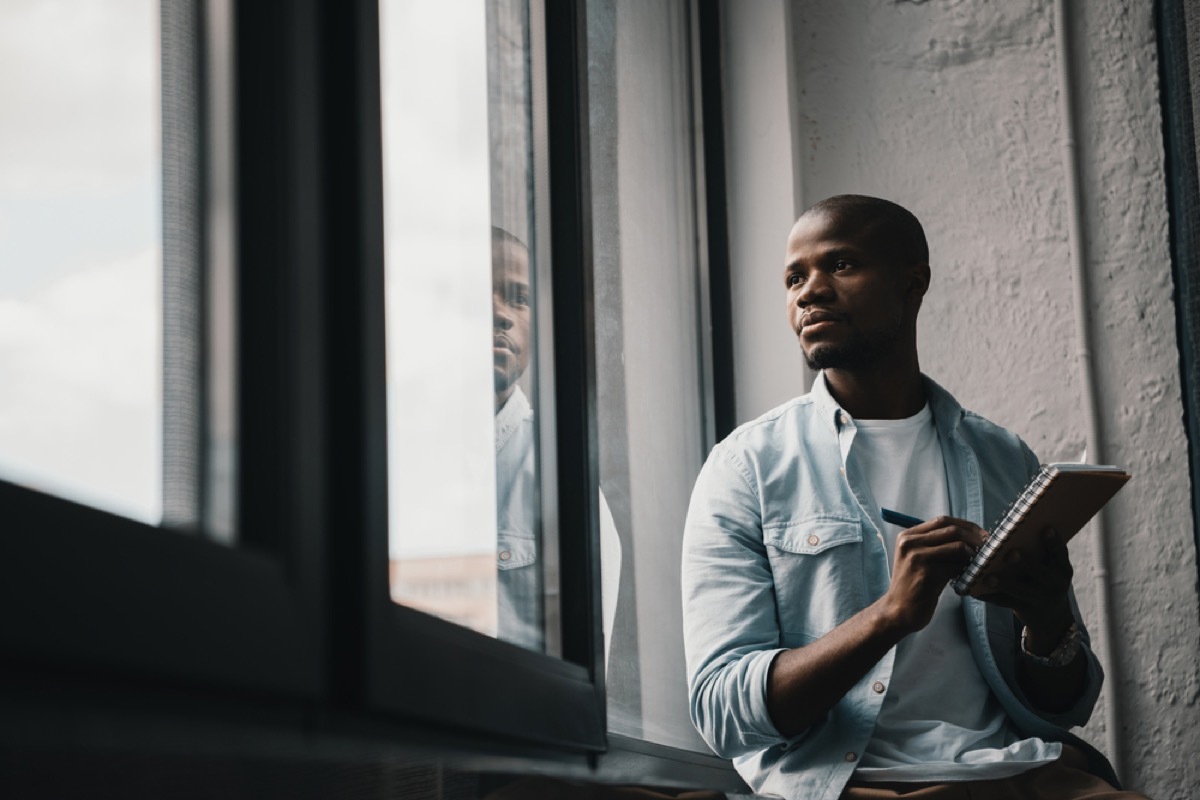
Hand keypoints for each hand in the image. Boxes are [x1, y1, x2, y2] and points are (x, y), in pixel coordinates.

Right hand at [882, 516, 986, 634]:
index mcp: (908, 536)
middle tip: (988, 549)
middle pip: (952, 530)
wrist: (897, 612)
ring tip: (978, 565)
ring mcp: (917, 557)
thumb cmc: (914, 586)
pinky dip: (967, 571)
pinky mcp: (926, 573)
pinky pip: (956, 566)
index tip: (983, 536)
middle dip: (975, 538)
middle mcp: (910, 543)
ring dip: (973, 556)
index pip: (943, 520)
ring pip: (958, 547)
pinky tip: (968, 578)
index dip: (967, 526)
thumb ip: (936, 545)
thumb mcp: (919, 559)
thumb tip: (970, 536)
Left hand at [974, 528, 1074, 652]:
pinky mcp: (1026, 610)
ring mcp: (1041, 599)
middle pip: (1040, 572)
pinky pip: (1006, 603)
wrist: (1052, 617)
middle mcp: (1055, 585)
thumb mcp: (1053, 569)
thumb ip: (1043, 553)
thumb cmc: (1046, 580)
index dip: (1054, 542)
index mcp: (1063, 570)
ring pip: (1020, 590)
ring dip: (1003, 583)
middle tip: (1010, 553)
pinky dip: (990, 597)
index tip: (1046, 528)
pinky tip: (976, 592)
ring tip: (987, 578)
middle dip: (1025, 562)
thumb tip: (1021, 528)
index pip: (1061, 554)